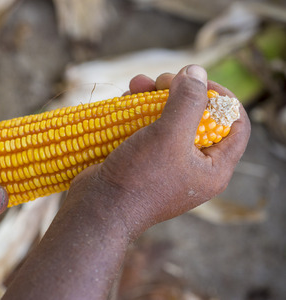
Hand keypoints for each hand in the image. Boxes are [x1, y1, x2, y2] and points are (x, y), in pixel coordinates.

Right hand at [3, 65, 250, 299]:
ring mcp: (164, 163)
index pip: (236, 126)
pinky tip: (126, 98)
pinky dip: (138, 111)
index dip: (222, 98)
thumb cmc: (139, 177)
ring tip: (138, 83)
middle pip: (199, 118)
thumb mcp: (169, 136)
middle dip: (181, 92)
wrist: (97, 209)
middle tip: (163, 80)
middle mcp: (192, 166)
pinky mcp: (141, 160)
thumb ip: (188, 101)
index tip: (197, 80)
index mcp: (213, 168)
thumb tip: (196, 71)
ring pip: (168, 120)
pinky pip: (146, 129)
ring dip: (155, 97)